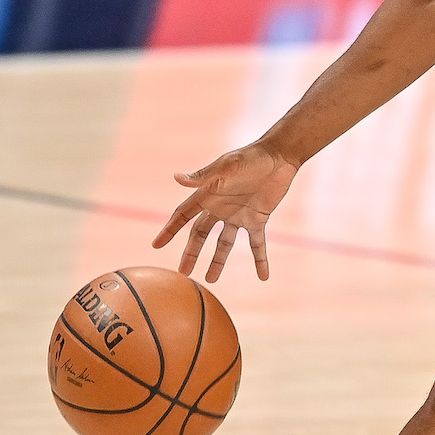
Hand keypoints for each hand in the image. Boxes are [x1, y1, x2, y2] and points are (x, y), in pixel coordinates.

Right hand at [152, 141, 300, 281]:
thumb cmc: (250, 157)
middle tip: (183, 272)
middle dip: (192, 253)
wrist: (279, 156)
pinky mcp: (258, 219)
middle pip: (200, 234)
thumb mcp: (227, 166)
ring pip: (224, 243)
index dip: (169, 230)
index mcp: (208, 195)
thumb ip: (203, 176)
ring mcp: (239, 215)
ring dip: (218, 261)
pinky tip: (263, 276)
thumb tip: (176, 177)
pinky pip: (257, 244)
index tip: (156, 245)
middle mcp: (220, 208)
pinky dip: (260, 260)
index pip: (183, 216)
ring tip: (212, 279)